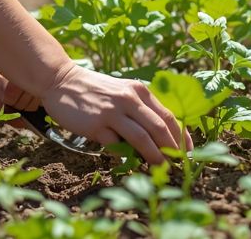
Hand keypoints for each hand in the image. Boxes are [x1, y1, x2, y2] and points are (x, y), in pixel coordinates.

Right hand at [40, 64, 192, 164]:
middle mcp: (128, 99)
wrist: (62, 80)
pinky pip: (115, 145)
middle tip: (179, 166)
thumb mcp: (122, 91)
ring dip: (155, 157)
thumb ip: (139, 109)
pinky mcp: (96, 124)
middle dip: (172, 150)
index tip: (187, 152)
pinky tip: (129, 162)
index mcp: (138, 90)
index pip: (168, 116)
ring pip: (142, 138)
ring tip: (162, 169)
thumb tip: (158, 137)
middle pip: (159, 128)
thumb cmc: (95, 90)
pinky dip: (125, 156)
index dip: (181, 136)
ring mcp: (112, 111)